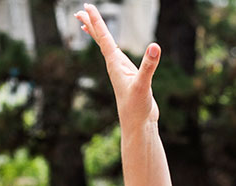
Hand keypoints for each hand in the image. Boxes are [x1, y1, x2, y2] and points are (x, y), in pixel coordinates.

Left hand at [76, 4, 159, 129]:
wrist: (138, 125)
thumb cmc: (137, 108)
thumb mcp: (143, 85)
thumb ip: (148, 66)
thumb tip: (155, 46)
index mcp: (115, 64)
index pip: (103, 37)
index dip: (96, 21)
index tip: (86, 8)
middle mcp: (115, 65)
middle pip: (100, 40)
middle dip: (91, 25)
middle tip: (80, 11)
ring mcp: (121, 70)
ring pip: (107, 47)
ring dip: (99, 34)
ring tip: (89, 24)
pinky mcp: (129, 75)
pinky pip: (117, 55)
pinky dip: (112, 46)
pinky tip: (112, 47)